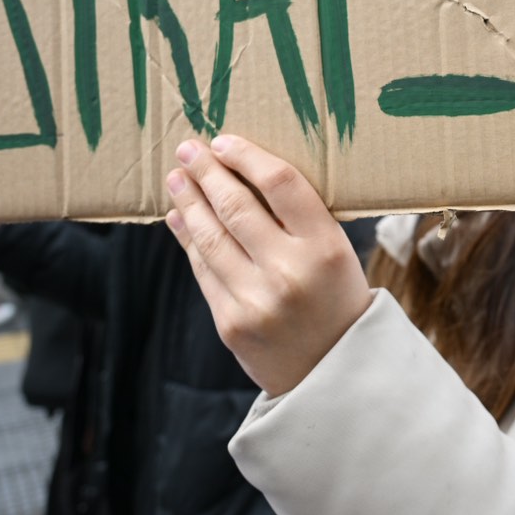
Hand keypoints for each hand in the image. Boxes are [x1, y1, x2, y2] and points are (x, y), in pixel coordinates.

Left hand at [165, 135, 371, 396]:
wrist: (334, 374)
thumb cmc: (337, 300)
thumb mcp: (337, 253)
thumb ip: (300, 219)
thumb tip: (244, 173)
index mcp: (326, 247)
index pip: (280, 184)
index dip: (247, 156)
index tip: (224, 141)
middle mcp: (290, 271)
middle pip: (237, 206)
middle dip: (207, 172)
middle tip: (187, 148)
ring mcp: (256, 300)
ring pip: (211, 237)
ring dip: (189, 201)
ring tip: (176, 177)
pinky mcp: (230, 323)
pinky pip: (203, 270)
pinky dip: (188, 240)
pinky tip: (179, 217)